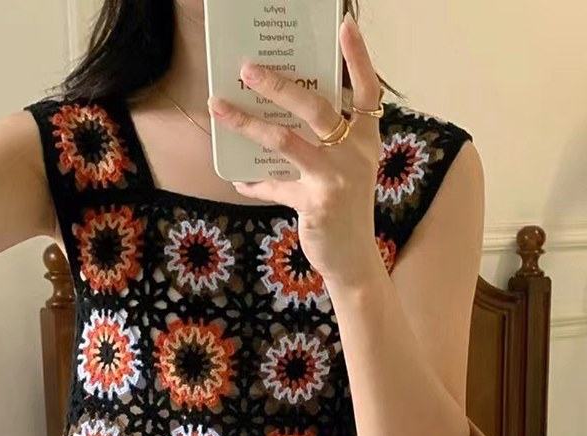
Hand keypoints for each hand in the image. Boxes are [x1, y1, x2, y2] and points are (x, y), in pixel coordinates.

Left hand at [207, 13, 382, 289]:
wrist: (353, 261)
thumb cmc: (346, 212)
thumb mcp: (345, 173)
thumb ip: (322, 147)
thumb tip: (276, 121)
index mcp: (366, 140)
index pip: (367, 91)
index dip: (358, 57)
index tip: (345, 23)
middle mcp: (355, 153)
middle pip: (316, 106)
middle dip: (278, 84)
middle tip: (247, 67)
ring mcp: (336, 177)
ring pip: (284, 140)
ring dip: (246, 122)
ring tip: (218, 106)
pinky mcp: (316, 203)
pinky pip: (273, 186)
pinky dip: (253, 183)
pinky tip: (237, 179)